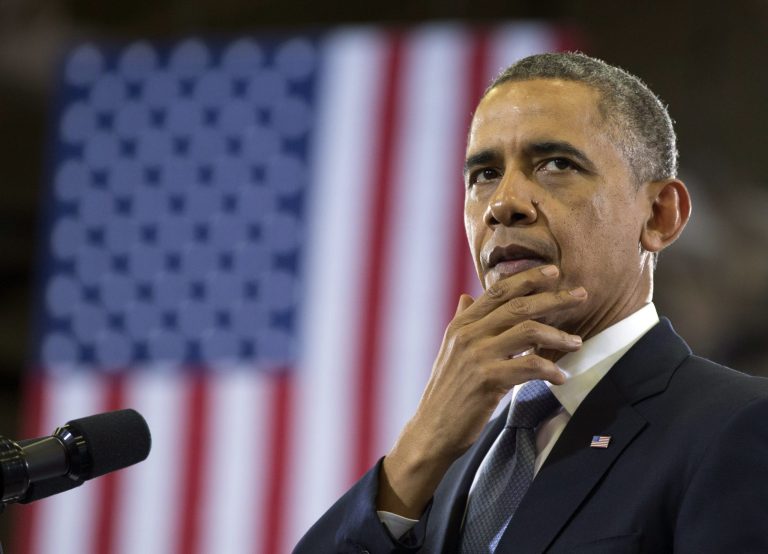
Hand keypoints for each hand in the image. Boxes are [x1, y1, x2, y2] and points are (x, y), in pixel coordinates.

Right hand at [377, 264, 586, 517]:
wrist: (431, 430)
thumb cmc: (446, 393)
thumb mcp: (450, 351)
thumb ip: (462, 322)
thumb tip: (466, 297)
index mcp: (460, 325)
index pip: (498, 292)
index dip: (528, 279)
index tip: (555, 272)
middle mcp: (467, 335)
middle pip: (518, 306)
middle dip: (554, 298)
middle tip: (582, 296)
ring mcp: (477, 356)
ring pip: (528, 331)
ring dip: (558, 335)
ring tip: (577, 342)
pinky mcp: (487, 379)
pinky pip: (529, 366)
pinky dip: (550, 369)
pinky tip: (562, 376)